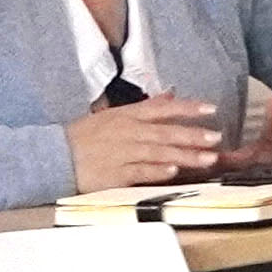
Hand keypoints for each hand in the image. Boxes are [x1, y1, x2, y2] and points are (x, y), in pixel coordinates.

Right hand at [63, 94, 228, 192]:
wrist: (54, 157)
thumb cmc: (84, 138)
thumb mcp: (113, 115)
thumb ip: (144, 108)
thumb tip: (169, 97)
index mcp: (126, 116)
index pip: (162, 108)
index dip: (187, 108)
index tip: (211, 109)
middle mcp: (126, 132)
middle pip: (165, 132)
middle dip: (192, 135)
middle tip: (216, 137)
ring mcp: (120, 153)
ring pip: (158, 153)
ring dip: (184, 155)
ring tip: (207, 158)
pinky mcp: (113, 175)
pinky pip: (139, 172)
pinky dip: (156, 171)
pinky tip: (173, 172)